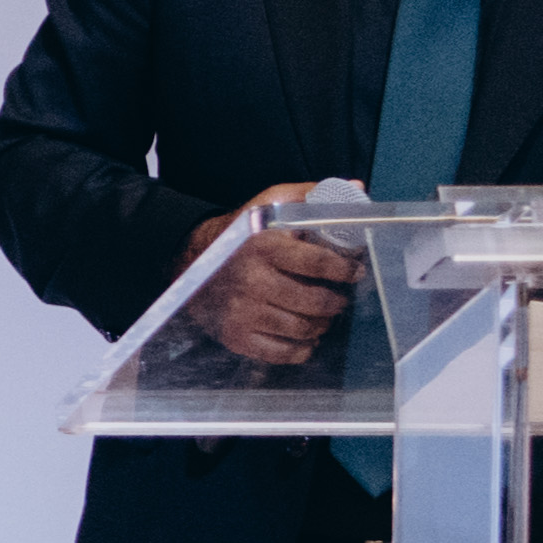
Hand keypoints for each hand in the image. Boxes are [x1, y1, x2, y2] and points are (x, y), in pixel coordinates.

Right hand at [182, 178, 364, 365]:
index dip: (345, 270)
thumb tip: (355, 188)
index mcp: (265, 247)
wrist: (187, 262)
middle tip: (338, 297)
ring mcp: (243, 312)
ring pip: (302, 329)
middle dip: (336, 302)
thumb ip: (309, 195)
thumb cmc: (238, 235)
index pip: (319, 264)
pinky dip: (300, 349)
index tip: (355, 271)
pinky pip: (281, 353)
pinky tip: (304, 337)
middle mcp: (253, 282)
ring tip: (322, 315)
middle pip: (315, 303)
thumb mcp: (267, 204)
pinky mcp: (235, 336)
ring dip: (321, 325)